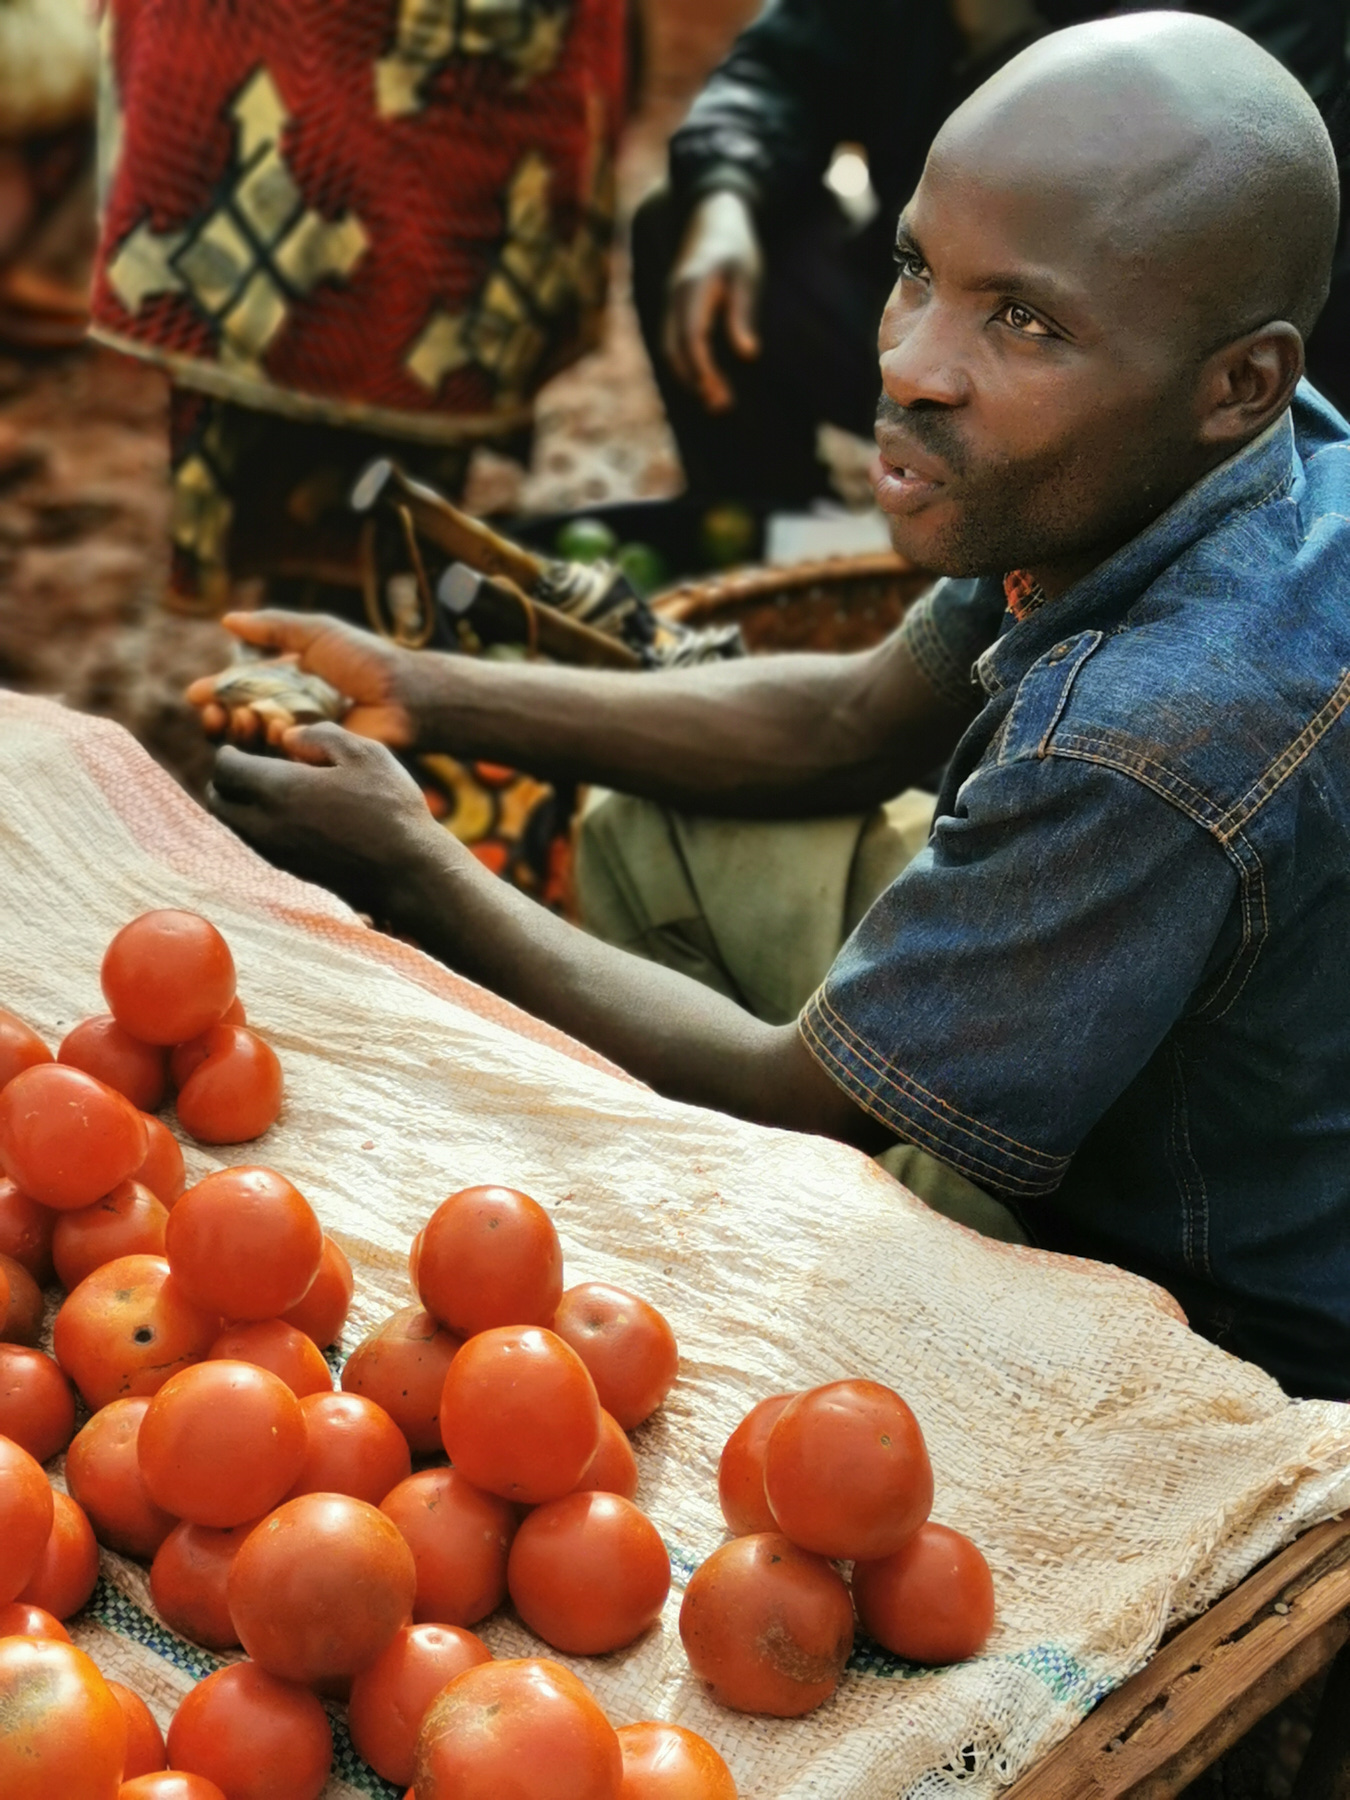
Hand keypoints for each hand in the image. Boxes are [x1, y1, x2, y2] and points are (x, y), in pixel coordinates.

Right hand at [187, 611, 425, 749]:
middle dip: (220, 717)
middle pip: (240, 719)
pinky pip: (280, 761)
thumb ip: (274, 628)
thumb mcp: (317, 633)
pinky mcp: (315, 761)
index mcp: (286, 680)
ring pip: (255, 743)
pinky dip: (271, 745)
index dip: (216, 693)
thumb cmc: (364, 660)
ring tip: (245, 717)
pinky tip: (277, 730)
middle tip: (215, 714)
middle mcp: (290, 709)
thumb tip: (227, 620)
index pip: (240, 689)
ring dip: (241, 731)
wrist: (402, 695)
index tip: (196, 695)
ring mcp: (302, 737)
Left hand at [207, 724, 445, 916]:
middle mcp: (266, 825)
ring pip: (235, 825)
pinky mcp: (291, 871)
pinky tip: (295, 813)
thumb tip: (290, 737)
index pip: (225, 767)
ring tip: (275, 787)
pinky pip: (256, 843)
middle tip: (253, 763)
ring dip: (243, 803)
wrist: (409, 873)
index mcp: (279, 790)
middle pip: (219, 799)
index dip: (231, 749)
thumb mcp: (365, 754)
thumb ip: (322, 735)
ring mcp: (276, 853)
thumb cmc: (391, 809)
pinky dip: (260, 824)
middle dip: (229, 778)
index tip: (247, 742)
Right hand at [663, 190, 762, 412]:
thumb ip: (743, 314)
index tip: (718, 391)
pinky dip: (687, 364)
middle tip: (721, 405)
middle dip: (696, 381)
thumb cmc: (736, 246)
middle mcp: (674, 297)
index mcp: (692, 287)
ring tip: (717, 400)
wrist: (713, 215)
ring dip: (690, 377)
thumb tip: (747, 355)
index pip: (691, 337)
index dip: (702, 368)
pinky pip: (673, 342)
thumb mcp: (748, 277)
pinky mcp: (674, 307)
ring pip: (671, 349)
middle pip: (675, 350)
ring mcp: (670, 302)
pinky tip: (707, 380)